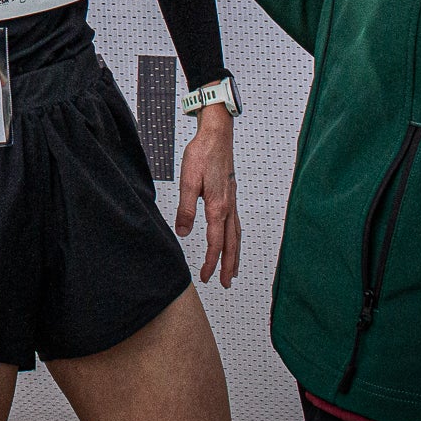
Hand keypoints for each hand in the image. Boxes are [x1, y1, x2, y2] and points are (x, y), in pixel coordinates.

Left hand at [176, 104, 240, 286]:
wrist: (216, 136)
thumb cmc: (201, 155)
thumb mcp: (187, 182)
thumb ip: (185, 209)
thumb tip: (184, 233)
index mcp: (217, 207)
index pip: (216, 243)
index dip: (211, 262)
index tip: (206, 276)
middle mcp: (228, 207)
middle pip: (231, 244)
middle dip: (229, 266)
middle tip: (226, 284)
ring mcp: (232, 202)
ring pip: (236, 235)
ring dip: (235, 255)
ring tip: (234, 270)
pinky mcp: (231, 196)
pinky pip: (236, 224)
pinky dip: (236, 239)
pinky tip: (232, 241)